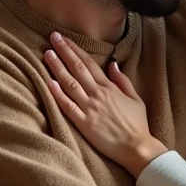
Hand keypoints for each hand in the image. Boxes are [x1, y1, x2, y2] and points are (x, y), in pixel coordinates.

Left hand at [43, 33, 166, 175]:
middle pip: (77, 68)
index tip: (65, 39)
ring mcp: (89, 109)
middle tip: (52, 37)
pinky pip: (68, 107)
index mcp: (109, 87)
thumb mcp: (135, 99)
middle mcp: (97, 94)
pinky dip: (58, 94)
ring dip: (57, 68)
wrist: (137, 147)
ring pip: (70, 84)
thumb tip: (112, 64)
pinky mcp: (84, 124)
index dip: (75, 49)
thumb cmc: (138, 124)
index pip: (89, 63)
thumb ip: (122, 81)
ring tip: (47, 54)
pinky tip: (49, 83)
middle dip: (64, 51)